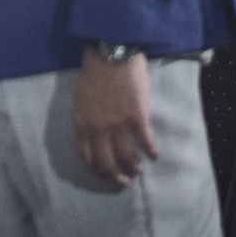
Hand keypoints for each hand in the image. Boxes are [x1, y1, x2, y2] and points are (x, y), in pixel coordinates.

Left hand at [74, 47, 156, 187]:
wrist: (111, 54)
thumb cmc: (94, 73)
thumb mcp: (81, 99)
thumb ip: (86, 119)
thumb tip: (93, 136)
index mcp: (82, 123)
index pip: (87, 157)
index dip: (96, 171)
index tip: (104, 177)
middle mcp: (99, 128)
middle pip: (107, 162)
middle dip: (115, 177)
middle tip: (123, 182)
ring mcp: (118, 124)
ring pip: (127, 157)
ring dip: (134, 168)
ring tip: (138, 171)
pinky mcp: (137, 117)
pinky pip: (146, 142)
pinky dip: (151, 151)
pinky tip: (154, 156)